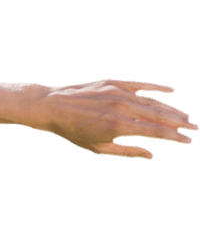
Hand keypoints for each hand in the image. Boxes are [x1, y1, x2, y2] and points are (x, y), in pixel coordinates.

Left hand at [26, 79, 194, 159]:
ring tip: (185, 116)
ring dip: (171, 108)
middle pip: (161, 115)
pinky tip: (171, 90)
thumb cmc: (73, 131)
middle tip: (195, 128)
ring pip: (153, 100)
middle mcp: (122, 107)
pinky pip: (141, 84)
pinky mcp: (114, 82)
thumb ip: (128, 151)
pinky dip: (157, 87)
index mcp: (120, 126)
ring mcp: (119, 92)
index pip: (157, 132)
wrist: (52, 107)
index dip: (175, 137)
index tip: (188, 141)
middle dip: (180, 122)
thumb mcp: (99, 148)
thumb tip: (153, 154)